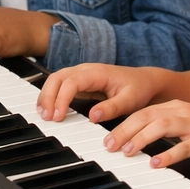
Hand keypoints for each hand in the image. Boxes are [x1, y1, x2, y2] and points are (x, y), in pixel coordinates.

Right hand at [37, 63, 162, 121]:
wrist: (145, 82)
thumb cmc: (138, 89)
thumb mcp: (130, 100)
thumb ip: (112, 108)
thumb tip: (92, 117)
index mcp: (97, 72)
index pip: (72, 81)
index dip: (62, 98)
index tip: (58, 115)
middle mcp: (86, 70)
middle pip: (58, 77)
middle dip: (48, 96)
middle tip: (46, 117)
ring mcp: (81, 76)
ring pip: (56, 80)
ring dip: (47, 96)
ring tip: (44, 116)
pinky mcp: (80, 83)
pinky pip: (60, 86)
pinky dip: (51, 97)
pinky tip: (49, 110)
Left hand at [100, 100, 189, 169]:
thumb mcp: (184, 127)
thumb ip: (163, 130)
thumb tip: (134, 142)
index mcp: (175, 107)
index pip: (143, 112)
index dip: (122, 124)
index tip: (105, 139)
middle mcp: (182, 112)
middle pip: (147, 116)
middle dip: (125, 130)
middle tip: (108, 146)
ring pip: (162, 126)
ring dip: (142, 139)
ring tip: (127, 152)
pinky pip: (184, 146)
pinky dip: (168, 154)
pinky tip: (156, 163)